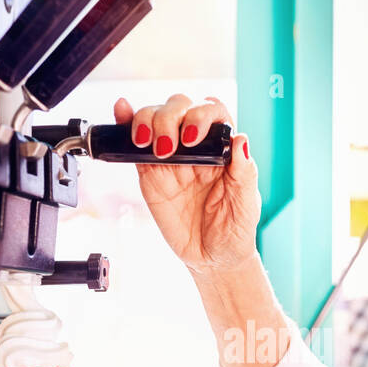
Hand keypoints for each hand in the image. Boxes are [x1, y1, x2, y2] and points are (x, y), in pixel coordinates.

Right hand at [114, 94, 260, 273]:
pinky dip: (125, 123)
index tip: (192, 138)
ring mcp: (171, 157)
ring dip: (147, 120)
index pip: (212, 112)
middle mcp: (196, 146)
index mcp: (222, 148)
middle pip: (179, 108)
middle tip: (167, 147)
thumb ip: (244, 172)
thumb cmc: (234, 230)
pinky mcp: (149, 173)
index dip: (200, 115)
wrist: (211, 259)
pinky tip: (121, 111)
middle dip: (169, 118)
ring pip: (155, 118)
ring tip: (146, 143)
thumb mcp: (246, 205)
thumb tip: (241, 139)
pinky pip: (135, 145)